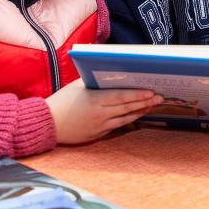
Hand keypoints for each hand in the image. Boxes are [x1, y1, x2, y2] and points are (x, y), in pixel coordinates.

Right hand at [46, 82, 163, 143]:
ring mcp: (100, 126)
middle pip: (127, 108)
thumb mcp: (77, 85)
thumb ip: (95, 81)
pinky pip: (118, 126)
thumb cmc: (61, 101)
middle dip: (145, 102)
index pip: (121, 97)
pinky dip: (129, 119)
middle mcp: (100, 114)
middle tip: (160, 97)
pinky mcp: (98, 135)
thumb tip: (113, 73)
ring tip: (153, 105)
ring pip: (125, 118)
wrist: (47, 124)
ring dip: (140, 111)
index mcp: (95, 100)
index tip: (151, 91)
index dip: (138, 95)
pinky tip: (137, 114)